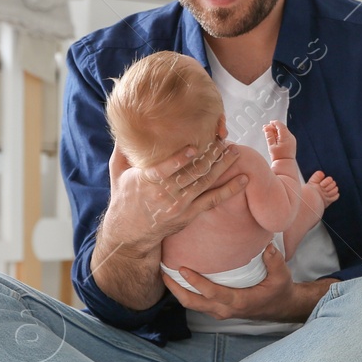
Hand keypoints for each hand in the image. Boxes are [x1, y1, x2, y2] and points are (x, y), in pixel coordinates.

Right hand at [106, 138, 243, 249]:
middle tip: (224, 140)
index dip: (179, 159)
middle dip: (211, 156)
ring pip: (205, 183)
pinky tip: (244, 178)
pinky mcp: (190, 214)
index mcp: (147, 181)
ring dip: (223, 166)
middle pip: (192, 174)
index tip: (194, 147)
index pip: (164, 170)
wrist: (130, 234)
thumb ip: (121, 150)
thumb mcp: (117, 173)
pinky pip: (214, 201)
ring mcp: (180, 205)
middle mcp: (165, 194)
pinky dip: (230, 189)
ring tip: (235, 151)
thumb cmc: (124, 198)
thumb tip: (124, 127)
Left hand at [165, 243, 316, 323]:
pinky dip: (185, 292)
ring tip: (165, 273)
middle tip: (163, 272)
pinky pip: (197, 303)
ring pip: (192, 305)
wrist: (281, 307)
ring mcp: (220, 312)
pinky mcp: (218, 310)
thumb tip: (267, 245)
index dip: (195, 282)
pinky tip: (179, 279)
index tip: (182, 269)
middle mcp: (226, 309)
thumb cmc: (279, 290)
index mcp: (239, 301)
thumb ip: (275, 261)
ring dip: (177, 291)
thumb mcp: (282, 276)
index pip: (212, 293)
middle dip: (175, 289)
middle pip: (193, 303)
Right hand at [264, 121, 295, 160]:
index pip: (280, 125)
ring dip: (276, 130)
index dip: (273, 123)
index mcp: (286, 137)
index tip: (268, 123)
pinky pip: (285, 135)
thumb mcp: (271, 146)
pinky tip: (274, 137)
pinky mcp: (291, 142)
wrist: (285, 163)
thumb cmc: (279, 157)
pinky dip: (280, 134)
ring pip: (283, 131)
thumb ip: (269, 136)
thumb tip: (267, 128)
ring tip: (269, 133)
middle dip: (274, 127)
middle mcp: (290, 137)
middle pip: (282, 127)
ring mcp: (292, 139)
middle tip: (266, 128)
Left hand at [308, 170, 339, 206]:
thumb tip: (322, 173)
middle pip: (334, 184)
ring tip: (325, 194)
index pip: (330, 179)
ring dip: (331, 192)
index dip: (327, 181)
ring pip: (336, 189)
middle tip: (323, 190)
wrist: (310, 201)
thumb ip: (317, 176)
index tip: (321, 185)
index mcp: (323, 182)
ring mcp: (329, 193)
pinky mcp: (330, 199)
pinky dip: (333, 196)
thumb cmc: (310, 191)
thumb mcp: (312, 182)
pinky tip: (328, 198)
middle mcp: (327, 187)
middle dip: (329, 187)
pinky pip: (336, 196)